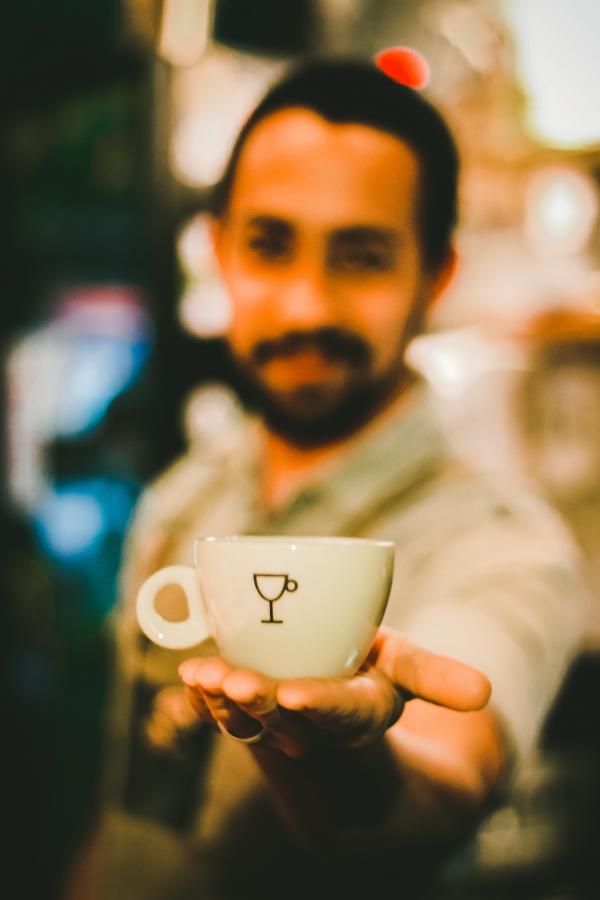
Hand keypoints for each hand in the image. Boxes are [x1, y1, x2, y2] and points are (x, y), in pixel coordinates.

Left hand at [178, 626, 490, 758]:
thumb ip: (436, 676)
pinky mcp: (249, 721)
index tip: (296, 695)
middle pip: (288, 721)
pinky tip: (189, 679)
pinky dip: (206, 700)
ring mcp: (279, 729)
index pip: (343, 713)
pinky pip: (225, 717)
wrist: (334, 724)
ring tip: (202, 677)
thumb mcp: (405, 671)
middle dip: (261, 702)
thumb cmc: (371, 680)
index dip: (321, 704)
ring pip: (249, 723)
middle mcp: (318, 729)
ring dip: (223, 702)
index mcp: (362, 714)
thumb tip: (485, 692)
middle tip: (235, 682)